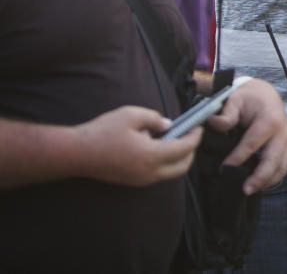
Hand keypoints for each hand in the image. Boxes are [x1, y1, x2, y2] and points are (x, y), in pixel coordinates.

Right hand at [76, 105, 201, 185]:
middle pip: (182, 167)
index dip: (195, 137)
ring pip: (170, 173)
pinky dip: (165, 163)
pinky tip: (158, 148)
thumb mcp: (131, 115)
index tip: (199, 127)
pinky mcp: (132, 182)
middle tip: (191, 135)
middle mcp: (150, 173)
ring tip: (175, 139)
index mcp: (152, 156)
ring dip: (178, 159)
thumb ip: (154, 119)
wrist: (76, 153)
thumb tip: (169, 126)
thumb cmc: (103, 132)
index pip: (184, 149)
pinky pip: (157, 175)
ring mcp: (140, 180)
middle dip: (191, 151)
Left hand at [207, 78, 286, 193]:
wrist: (266, 94)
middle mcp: (282, 132)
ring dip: (268, 180)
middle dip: (260, 176)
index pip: (253, 143)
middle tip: (245, 189)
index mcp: (269, 119)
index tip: (224, 168)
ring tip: (252, 190)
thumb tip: (215, 123)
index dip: (238, 157)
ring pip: (282, 165)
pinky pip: (285, 164)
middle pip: (273, 158)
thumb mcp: (236, 99)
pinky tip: (262, 185)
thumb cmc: (250, 97)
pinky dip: (275, 177)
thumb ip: (226, 113)